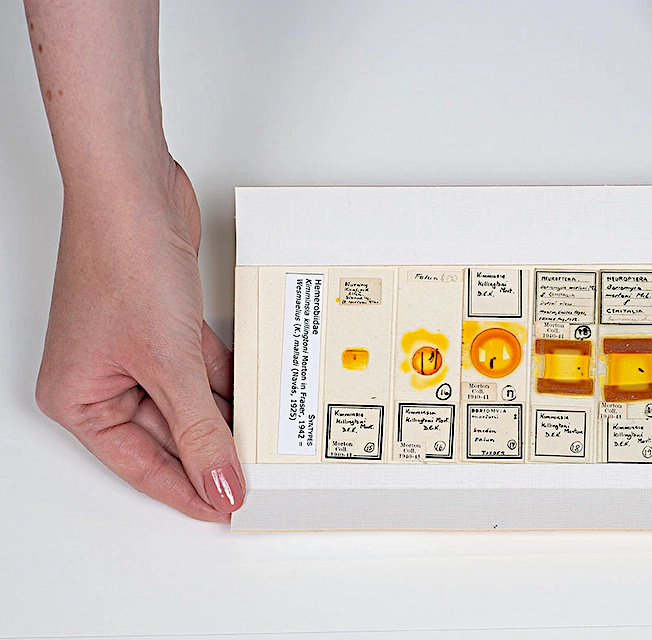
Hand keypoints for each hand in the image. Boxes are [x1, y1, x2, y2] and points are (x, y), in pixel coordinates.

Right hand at [35, 157, 244, 520]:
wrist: (135, 191)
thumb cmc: (122, 260)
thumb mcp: (168, 363)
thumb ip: (199, 430)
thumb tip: (218, 482)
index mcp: (79, 397)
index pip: (140, 464)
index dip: (187, 489)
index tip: (225, 507)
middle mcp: (103, 376)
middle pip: (168, 433)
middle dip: (212, 451)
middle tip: (255, 475)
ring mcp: (136, 349)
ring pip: (189, 400)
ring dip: (225, 416)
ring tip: (264, 442)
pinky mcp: (165, 323)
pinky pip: (201, 368)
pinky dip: (227, 381)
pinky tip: (257, 396)